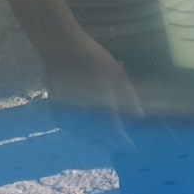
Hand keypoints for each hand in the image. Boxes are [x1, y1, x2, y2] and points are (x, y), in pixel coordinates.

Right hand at [39, 28, 144, 150]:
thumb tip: (139, 116)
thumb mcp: (117, 74)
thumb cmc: (92, 56)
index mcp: (100, 102)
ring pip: (81, 134)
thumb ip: (129, 97)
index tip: (130, 146)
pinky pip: (68, 127)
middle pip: (97, 135)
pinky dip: (79, 131)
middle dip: (109, 142)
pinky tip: (85, 132)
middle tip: (119, 145)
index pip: (113, 128)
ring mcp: (66, 110)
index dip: (121, 139)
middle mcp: (82, 110)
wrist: (60, 46)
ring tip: (105, 142)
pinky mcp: (55, 106)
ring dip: (95, 139)